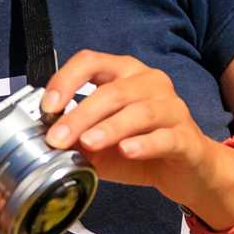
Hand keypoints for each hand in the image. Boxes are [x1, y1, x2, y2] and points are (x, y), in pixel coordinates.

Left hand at [41, 50, 233, 228]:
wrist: (186, 171)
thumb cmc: (140, 148)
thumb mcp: (101, 142)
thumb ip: (77, 138)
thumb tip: (48, 141)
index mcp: (124, 73)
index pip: (91, 62)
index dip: (66, 80)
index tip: (47, 107)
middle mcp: (150, 82)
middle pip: (112, 91)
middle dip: (80, 114)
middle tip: (58, 138)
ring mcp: (172, 107)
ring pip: (139, 112)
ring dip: (109, 128)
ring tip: (88, 143)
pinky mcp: (187, 136)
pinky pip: (165, 137)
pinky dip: (144, 143)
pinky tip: (127, 151)